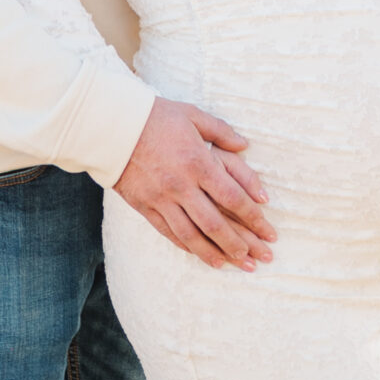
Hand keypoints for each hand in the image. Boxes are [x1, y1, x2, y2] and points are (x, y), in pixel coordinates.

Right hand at [114, 99, 275, 270]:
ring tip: (233, 265)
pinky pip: (169, 233)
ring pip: (192, 235)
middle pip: (216, 223)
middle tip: (258, 258)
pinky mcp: (144, 207)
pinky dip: (187, 246)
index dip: (253, 217)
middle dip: (240, 244)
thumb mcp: (192, 115)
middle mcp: (182, 186)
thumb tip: (244, 145)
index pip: (232, 197)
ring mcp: (162, 199)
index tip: (267, 229)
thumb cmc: (155, 117)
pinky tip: (201, 255)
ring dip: (215, 253)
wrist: (112, 126)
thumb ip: (221, 131)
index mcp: (198, 162)